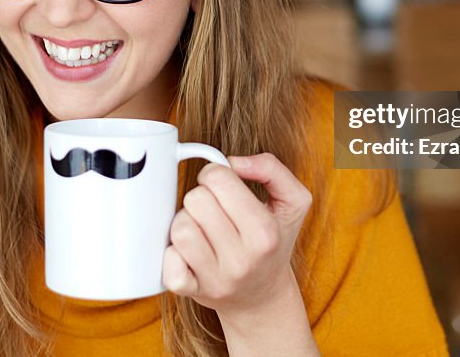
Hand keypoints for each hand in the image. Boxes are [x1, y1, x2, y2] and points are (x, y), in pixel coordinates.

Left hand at [162, 153, 312, 315]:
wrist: (262, 296)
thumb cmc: (274, 241)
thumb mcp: (292, 201)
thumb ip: (271, 169)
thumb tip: (234, 162)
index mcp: (264, 233)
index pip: (219, 179)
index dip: (216, 174)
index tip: (222, 186)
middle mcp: (241, 260)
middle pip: (196, 200)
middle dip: (201, 196)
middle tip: (212, 208)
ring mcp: (215, 279)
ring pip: (180, 228)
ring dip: (186, 221)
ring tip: (201, 228)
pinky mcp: (192, 292)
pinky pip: (167, 264)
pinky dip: (171, 253)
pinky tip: (187, 251)